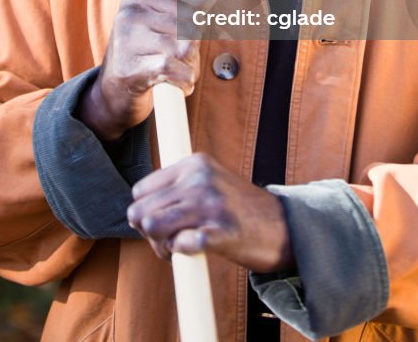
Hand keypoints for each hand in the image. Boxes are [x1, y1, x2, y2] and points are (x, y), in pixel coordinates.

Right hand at [76, 0, 199, 140]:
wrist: (112, 94)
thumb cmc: (144, 56)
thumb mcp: (160, 28)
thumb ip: (186, 11)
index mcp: (134, 1)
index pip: (185, 9)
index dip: (194, 30)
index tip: (187, 44)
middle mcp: (127, 17)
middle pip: (186, 29)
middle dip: (194, 51)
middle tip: (184, 63)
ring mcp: (124, 42)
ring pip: (183, 49)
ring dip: (191, 68)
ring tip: (180, 75)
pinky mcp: (129, 69)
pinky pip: (172, 68)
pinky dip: (184, 80)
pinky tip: (181, 86)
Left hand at [126, 153, 293, 273]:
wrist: (282, 227)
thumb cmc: (238, 209)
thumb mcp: (208, 182)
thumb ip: (176, 189)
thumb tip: (135, 214)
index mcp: (194, 163)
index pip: (140, 190)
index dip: (145, 212)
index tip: (163, 223)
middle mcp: (199, 179)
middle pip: (140, 210)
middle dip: (149, 232)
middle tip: (171, 240)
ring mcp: (210, 204)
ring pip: (152, 226)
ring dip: (161, 245)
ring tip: (180, 247)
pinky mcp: (220, 232)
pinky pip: (178, 245)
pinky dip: (181, 254)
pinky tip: (197, 251)